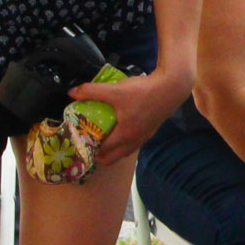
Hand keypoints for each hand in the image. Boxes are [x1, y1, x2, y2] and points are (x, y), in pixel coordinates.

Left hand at [72, 67, 192, 165]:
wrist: (172, 87)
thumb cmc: (144, 91)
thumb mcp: (115, 90)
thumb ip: (91, 91)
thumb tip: (72, 92)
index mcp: (125, 135)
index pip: (103, 151)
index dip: (88, 150)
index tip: (78, 147)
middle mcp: (135, 140)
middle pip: (113, 158)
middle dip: (99, 156)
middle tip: (87, 147)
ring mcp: (145, 136)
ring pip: (125, 151)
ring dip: (112, 150)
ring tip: (102, 141)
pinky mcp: (151, 129)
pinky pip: (134, 143)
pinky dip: (124, 142)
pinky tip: (121, 130)